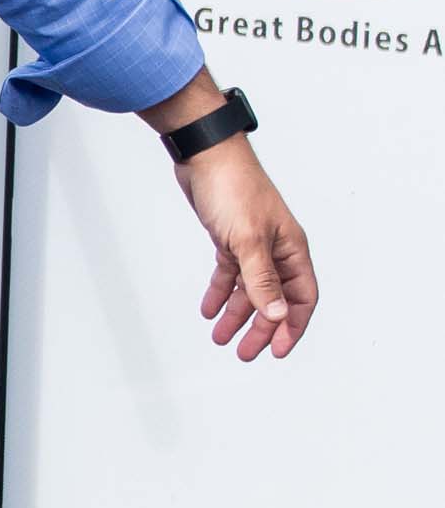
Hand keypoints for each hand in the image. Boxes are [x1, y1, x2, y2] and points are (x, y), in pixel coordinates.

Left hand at [173, 138, 317, 361]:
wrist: (205, 155)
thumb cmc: (233, 188)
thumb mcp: (247, 241)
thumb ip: (261, 280)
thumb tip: (276, 315)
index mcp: (291, 249)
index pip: (301, 297)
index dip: (292, 326)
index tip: (278, 352)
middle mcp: (276, 249)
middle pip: (274, 299)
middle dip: (261, 328)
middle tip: (245, 352)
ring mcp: (253, 244)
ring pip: (249, 289)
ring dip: (236, 315)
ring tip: (221, 338)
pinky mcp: (230, 238)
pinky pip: (229, 274)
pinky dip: (220, 292)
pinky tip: (209, 309)